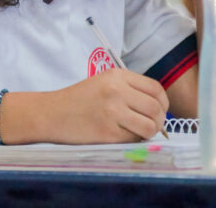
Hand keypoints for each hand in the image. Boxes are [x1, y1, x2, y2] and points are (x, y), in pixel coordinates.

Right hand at [48, 69, 167, 142]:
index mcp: (118, 76)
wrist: (52, 113)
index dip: (163, 103)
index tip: (159, 111)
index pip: (156, 89)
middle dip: (159, 121)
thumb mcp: (104, 82)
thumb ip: (129, 89)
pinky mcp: (108, 133)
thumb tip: (157, 108)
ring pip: (149, 126)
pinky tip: (123, 137)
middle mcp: (117, 91)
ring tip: (139, 133)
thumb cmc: (79, 99)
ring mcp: (113, 112)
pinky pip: (134, 139)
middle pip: (156, 108)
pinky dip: (134, 141)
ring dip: (149, 132)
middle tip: (151, 126)